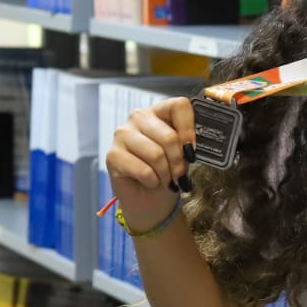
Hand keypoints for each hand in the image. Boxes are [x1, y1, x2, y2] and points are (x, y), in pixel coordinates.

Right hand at [105, 97, 195, 229]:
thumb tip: (193, 145)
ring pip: (156, 154)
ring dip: (166, 174)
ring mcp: (122, 134)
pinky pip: (143, 170)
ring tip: (165, 180)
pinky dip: (152, 181)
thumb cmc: (169, 174)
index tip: (192, 150)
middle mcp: (139, 118)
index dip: (189, 129)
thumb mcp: (184, 156)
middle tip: (180, 175)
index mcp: (160, 112)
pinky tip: (149, 182)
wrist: (151, 201)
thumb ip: (188, 143)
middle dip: (179, 162)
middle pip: (169, 136)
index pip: (178, 105)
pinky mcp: (113, 155)